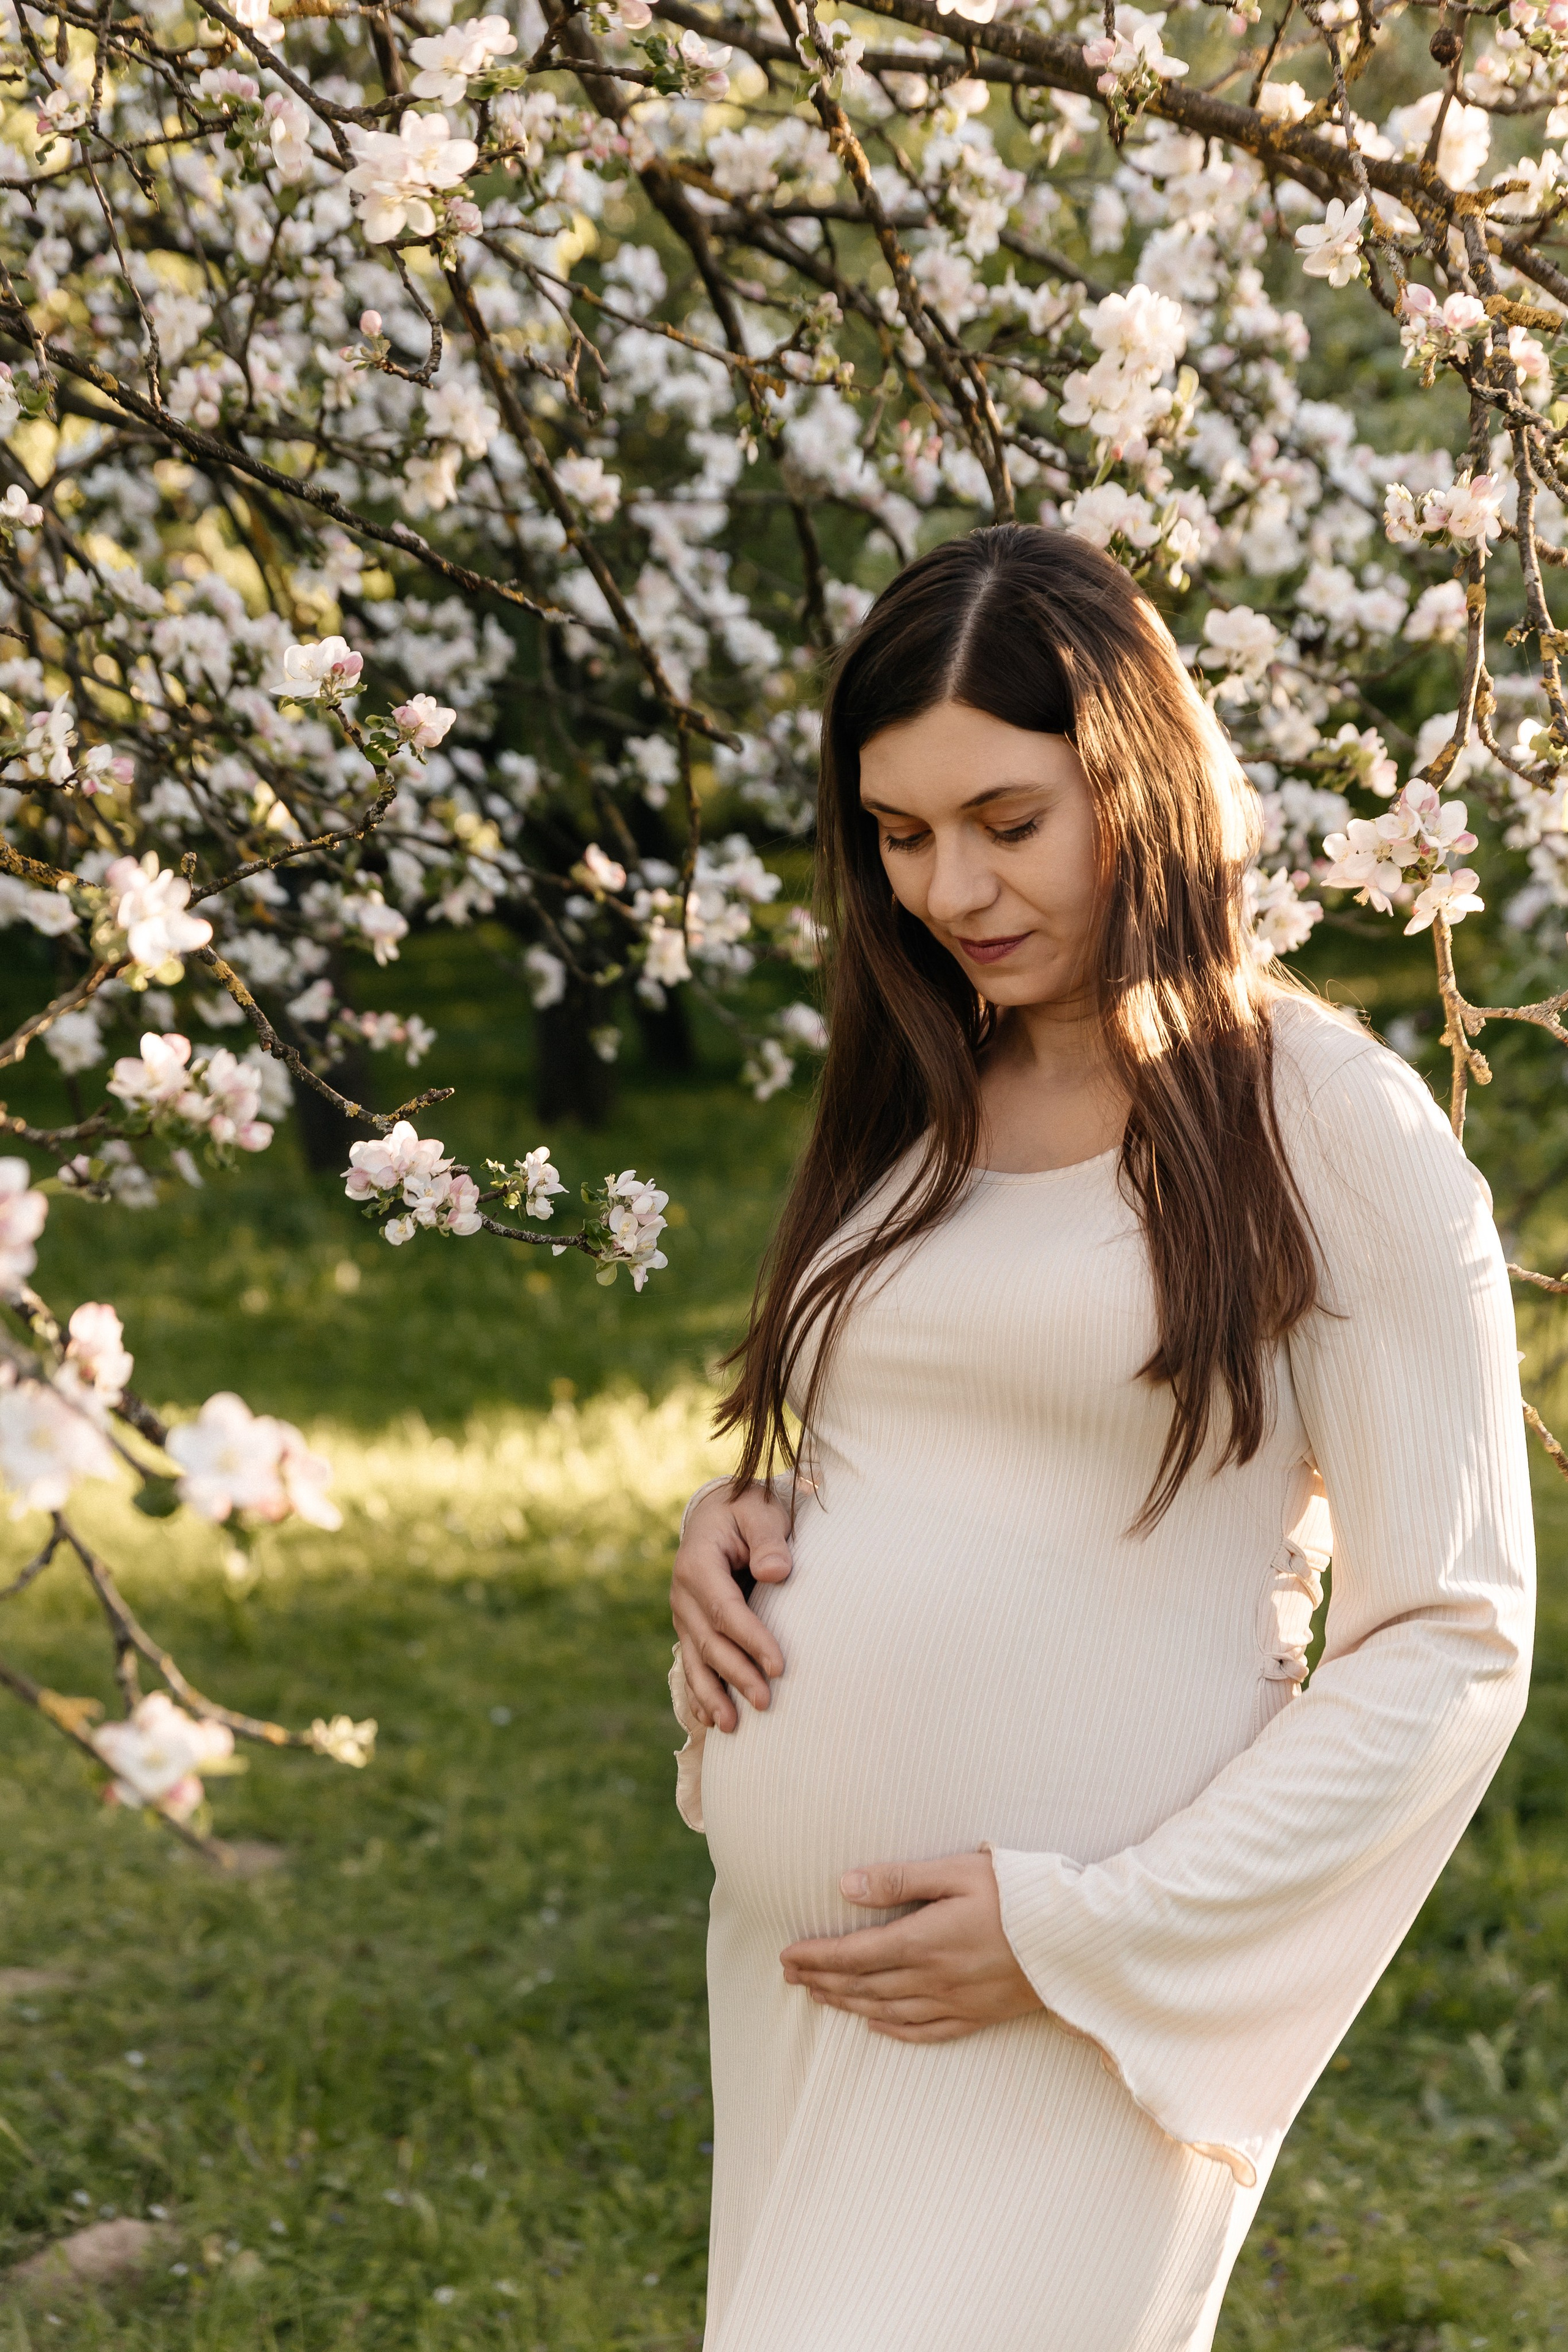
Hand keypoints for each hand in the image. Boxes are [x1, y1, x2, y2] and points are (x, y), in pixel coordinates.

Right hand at [671, 1481, 793, 1732]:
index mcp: (698, 1563)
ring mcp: (683, 1614)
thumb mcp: (761, 1513)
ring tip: (730, 1726)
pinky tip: (709, 1720)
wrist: (720, 1514)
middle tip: (766, 1702)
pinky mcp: (689, 1628)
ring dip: (712, 1694)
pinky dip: (698, 1693)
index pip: (725, 1609)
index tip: (780, 1666)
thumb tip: (775, 1573)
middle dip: (737, 1674)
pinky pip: (690, 1664)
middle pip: (709, 1641)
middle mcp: (683, 1593)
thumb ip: (769, 1540)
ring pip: (695, 1660)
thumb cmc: (748, 1512)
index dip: (751, 1639)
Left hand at [780, 1853, 1044, 2042]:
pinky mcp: (980, 2015)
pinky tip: (876, 2026)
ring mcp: (957, 2002)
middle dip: (823, 1980)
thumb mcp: (958, 1871)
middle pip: (864, 1985)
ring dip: (848, 2003)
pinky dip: (894, 2030)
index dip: (816, 1956)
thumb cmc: (1019, 1893)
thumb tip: (845, 1885)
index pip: (854, 1954)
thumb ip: (900, 1880)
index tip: (787, 1956)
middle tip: (791, 1977)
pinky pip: (926, 2031)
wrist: (1078, 1939)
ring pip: (887, 2010)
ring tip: (820, 1996)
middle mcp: (933, 1978)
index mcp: (923, 1941)